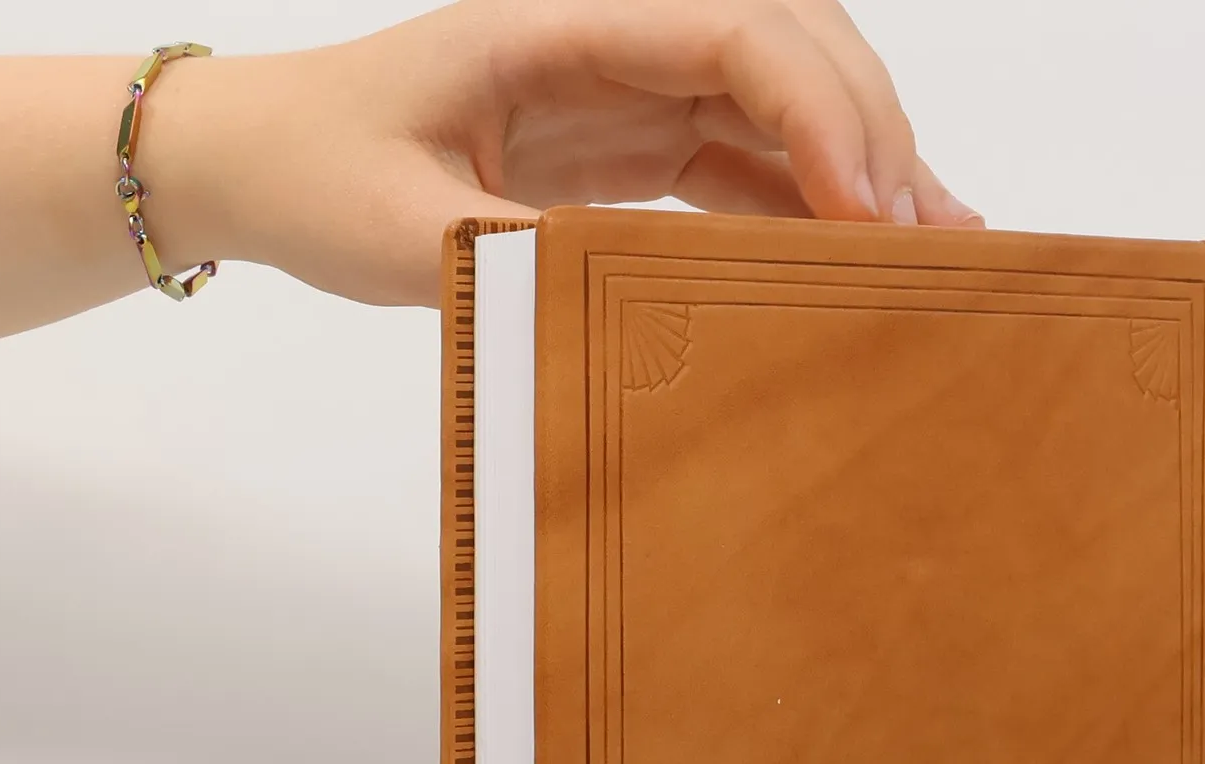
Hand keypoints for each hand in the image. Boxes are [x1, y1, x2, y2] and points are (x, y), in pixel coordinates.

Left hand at [154, 0, 983, 305]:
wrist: (266, 163)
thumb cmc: (318, 174)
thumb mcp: (406, 233)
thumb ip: (521, 256)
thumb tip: (645, 295)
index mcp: (559, 25)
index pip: (730, 30)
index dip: (817, 105)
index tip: (863, 203)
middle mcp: (615, 40)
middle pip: (788, 46)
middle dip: (869, 128)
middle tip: (921, 236)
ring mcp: (633, 89)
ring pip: (786, 99)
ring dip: (865, 163)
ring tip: (938, 245)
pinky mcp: (638, 145)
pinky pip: (751, 161)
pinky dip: (815, 204)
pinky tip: (871, 249)